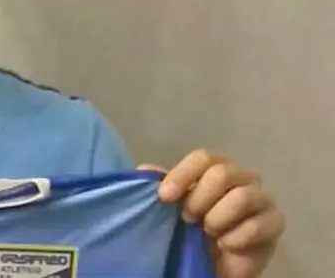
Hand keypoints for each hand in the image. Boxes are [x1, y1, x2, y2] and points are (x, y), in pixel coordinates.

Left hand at [139, 149, 284, 277]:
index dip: (182, 175)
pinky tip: (226, 245)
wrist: (214, 263)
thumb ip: (160, 186)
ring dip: (217, 217)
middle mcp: (241, 177)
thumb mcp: (169, 207)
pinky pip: (259, 223)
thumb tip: (145, 170)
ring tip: (207, 232)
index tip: (164, 197)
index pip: (203, 157)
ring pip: (241, 196)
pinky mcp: (275, 222)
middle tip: (188, 219)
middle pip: (223, 172)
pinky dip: (236, 237)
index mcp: (214, 168)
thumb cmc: (191, 229)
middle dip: (198, 198)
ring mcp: (261, 198)